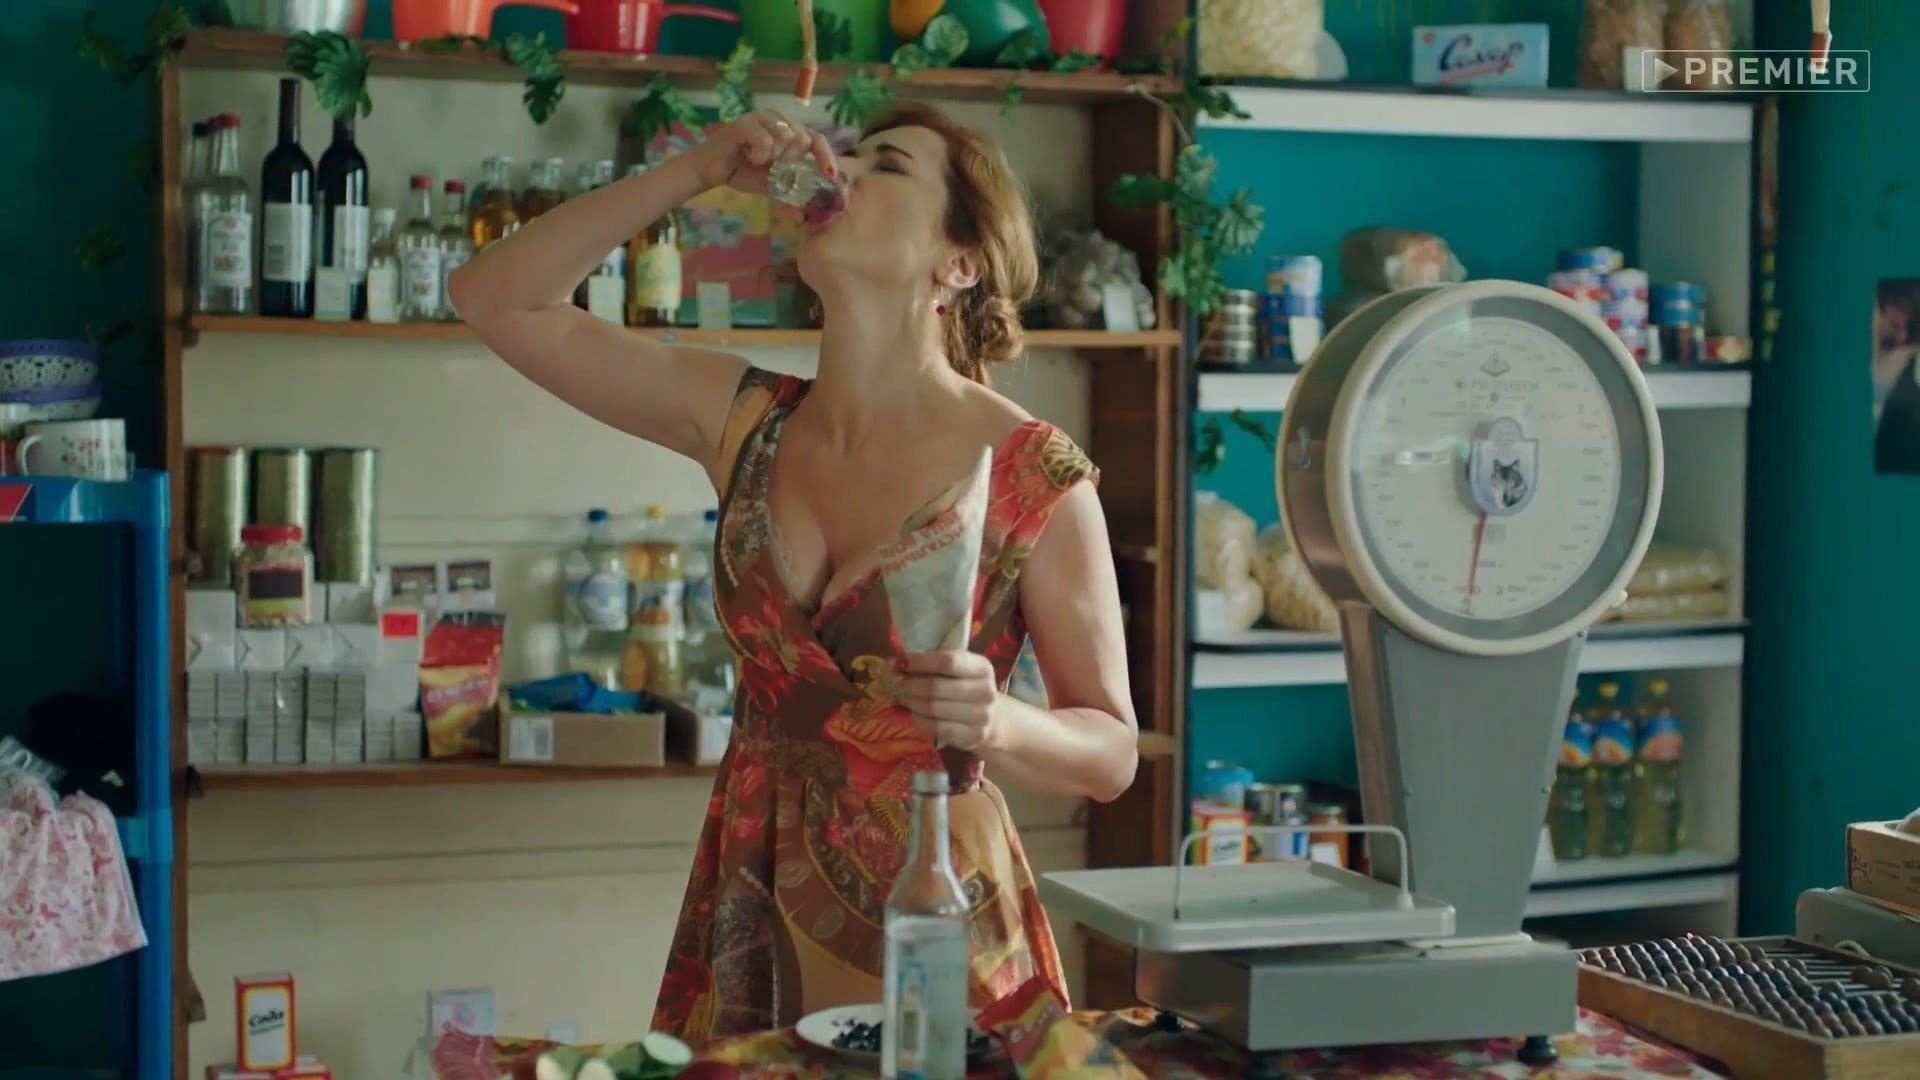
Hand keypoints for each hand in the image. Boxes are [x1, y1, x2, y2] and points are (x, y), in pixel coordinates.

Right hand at [688, 109, 836, 197]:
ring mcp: (763, 118)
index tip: (830, 175)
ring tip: (758, 160)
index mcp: (790, 131)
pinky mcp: (746, 122)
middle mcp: (780, 120)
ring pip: (787, 137)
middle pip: (803, 139)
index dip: (826, 156)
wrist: (710, 169)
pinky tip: (748, 156)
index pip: (817, 140)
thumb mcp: (770, 188)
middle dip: (791, 161)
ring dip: (775, 157)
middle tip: (773, 167)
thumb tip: (802, 218)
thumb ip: (787, 198)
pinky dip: (760, 154)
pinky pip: (766, 141)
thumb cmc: (742, 172)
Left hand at [900, 651, 1005, 752]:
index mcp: (982, 667)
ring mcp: (981, 716)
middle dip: (911, 685)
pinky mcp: (972, 737)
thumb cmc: (966, 688)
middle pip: (936, 687)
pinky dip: (919, 720)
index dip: (920, 661)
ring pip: (933, 708)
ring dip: (912, 702)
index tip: (901, 662)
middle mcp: (985, 691)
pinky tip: (915, 714)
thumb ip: (928, 664)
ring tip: (907, 699)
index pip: (948, 661)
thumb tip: (890, 664)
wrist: (994, 720)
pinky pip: (936, 728)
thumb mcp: (957, 671)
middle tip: (901, 684)